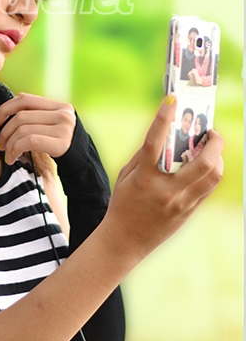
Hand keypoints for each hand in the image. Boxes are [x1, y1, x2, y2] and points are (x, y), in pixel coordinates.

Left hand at [0, 93, 75, 164]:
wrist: (83, 162)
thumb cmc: (63, 143)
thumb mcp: (53, 123)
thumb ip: (38, 113)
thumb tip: (12, 104)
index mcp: (59, 105)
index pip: (25, 99)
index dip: (6, 108)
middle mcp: (63, 114)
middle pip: (21, 116)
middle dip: (5, 131)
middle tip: (1, 144)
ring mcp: (64, 128)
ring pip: (23, 130)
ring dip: (9, 144)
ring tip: (8, 154)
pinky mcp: (62, 143)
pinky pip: (30, 141)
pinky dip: (16, 148)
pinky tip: (14, 156)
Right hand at [103, 96, 222, 260]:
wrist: (125, 240)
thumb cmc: (123, 203)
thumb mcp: (127, 175)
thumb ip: (144, 155)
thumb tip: (165, 135)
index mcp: (145, 178)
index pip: (155, 142)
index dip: (163, 117)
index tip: (171, 99)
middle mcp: (167, 191)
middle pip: (202, 162)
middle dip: (213, 142)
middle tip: (210, 130)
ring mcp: (181, 204)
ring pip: (212, 176)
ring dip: (216, 157)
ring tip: (211, 146)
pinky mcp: (189, 212)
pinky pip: (208, 188)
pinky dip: (210, 171)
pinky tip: (206, 163)